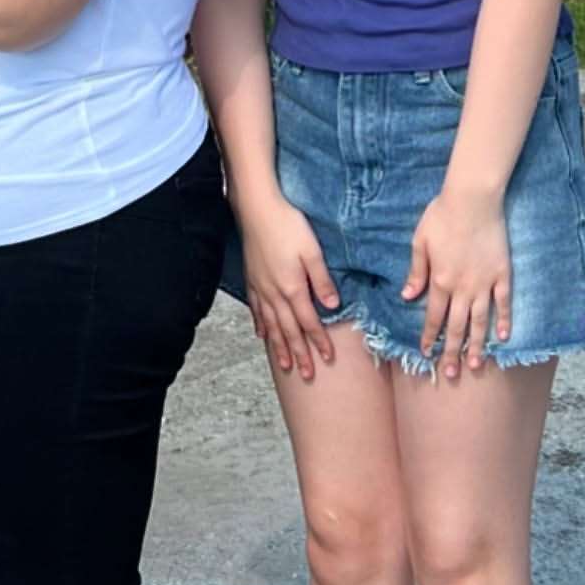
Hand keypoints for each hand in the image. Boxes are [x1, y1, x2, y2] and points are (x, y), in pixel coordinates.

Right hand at [235, 190, 341, 380]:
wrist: (257, 209)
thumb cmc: (288, 225)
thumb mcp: (312, 251)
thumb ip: (322, 280)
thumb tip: (333, 306)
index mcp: (292, 288)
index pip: (309, 322)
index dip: (318, 341)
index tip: (327, 358)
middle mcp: (274, 294)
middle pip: (289, 331)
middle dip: (299, 354)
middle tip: (307, 375)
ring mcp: (260, 288)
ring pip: (271, 326)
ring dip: (279, 347)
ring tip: (285, 365)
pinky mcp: (251, 280)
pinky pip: (256, 310)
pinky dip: (260, 326)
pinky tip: (261, 335)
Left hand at [401, 186, 512, 378]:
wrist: (473, 200)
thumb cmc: (442, 215)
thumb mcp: (420, 242)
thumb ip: (416, 271)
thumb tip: (407, 296)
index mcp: (439, 281)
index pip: (433, 317)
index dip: (429, 337)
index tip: (427, 354)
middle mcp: (462, 288)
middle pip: (456, 326)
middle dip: (452, 351)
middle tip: (450, 374)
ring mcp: (484, 283)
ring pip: (480, 321)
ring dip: (477, 345)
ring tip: (476, 365)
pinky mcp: (502, 274)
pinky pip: (504, 303)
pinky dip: (504, 321)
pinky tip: (502, 337)